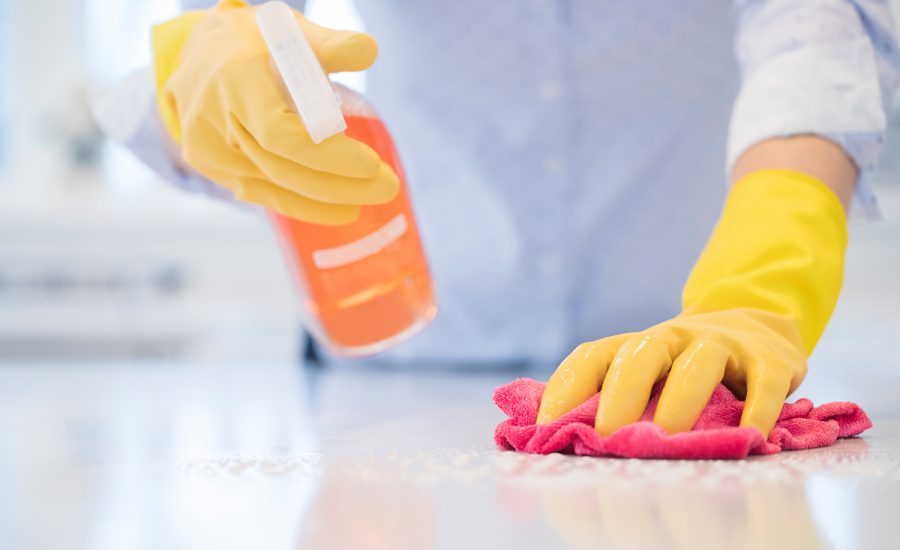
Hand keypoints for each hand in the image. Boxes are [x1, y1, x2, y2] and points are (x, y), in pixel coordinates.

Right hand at [152, 0, 398, 223]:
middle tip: (388, 187)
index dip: (327, 155)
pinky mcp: (211, 167)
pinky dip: (302, 206)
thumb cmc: (251, 42)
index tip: (370, 164)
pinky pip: (261, 195)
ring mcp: (208, 148)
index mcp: (236, 80)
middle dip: (339, 183)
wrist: (192, 56)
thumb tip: (369, 51)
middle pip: (282, 166)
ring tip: (371, 198)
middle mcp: (215, 118)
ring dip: (325, 199)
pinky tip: (338, 210)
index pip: (281, 134)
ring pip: (272, 186)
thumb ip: (329, 44)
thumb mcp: (287, 31)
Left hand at [536, 308, 805, 437]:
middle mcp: (673, 338)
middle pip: (640, 356)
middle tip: (607, 437)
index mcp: (635, 345)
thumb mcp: (646, 373)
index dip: (565, 389)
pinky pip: (764, 383)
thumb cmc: (684, 364)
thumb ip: (608, 398)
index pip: (592, 356)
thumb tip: (552, 438)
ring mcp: (722, 345)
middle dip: (620, 396)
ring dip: (681, 401)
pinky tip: (749, 438)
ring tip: (668, 437)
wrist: (754, 320)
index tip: (546, 428)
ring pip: (698, 363)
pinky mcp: (768, 360)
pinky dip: (758, 409)